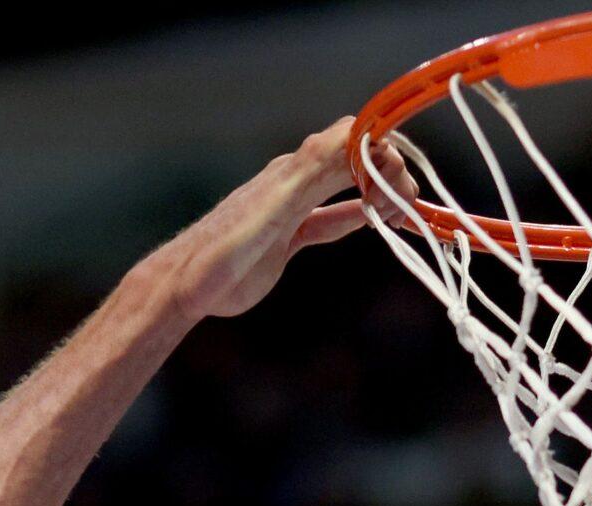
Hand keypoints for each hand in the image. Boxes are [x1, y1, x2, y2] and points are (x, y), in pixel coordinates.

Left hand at [159, 118, 421, 320]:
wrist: (186, 285)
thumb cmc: (221, 252)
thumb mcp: (270, 212)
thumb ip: (312, 173)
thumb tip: (354, 134)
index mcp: (293, 170)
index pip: (351, 138)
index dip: (383, 150)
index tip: (400, 183)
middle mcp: (295, 180)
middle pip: (355, 159)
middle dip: (389, 173)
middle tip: (406, 208)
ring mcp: (293, 206)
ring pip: (348, 188)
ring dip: (380, 194)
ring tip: (405, 214)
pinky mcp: (289, 234)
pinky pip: (333, 219)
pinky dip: (359, 218)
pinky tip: (377, 223)